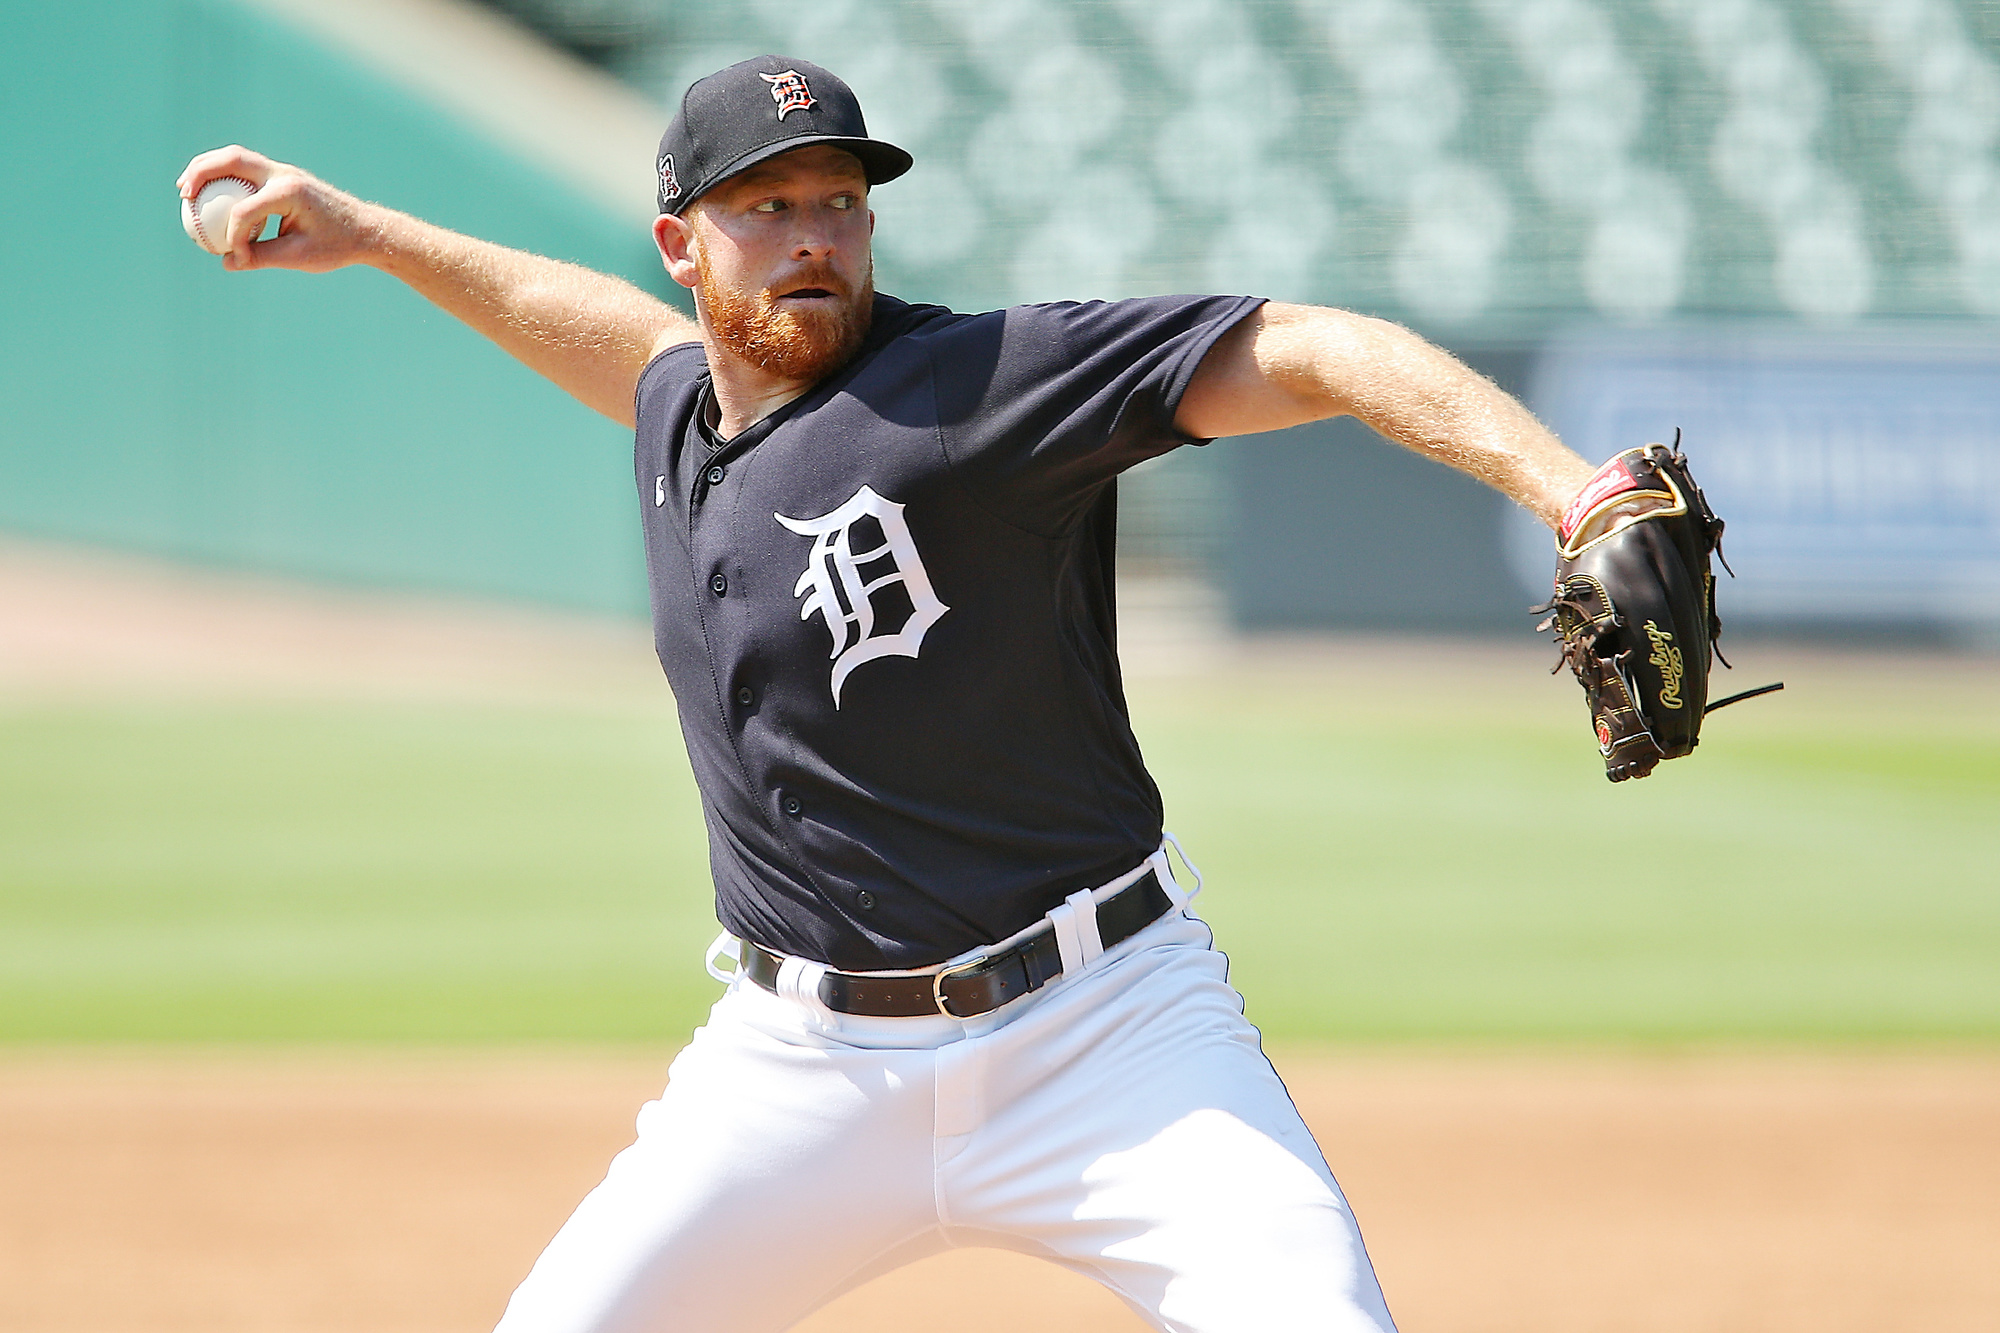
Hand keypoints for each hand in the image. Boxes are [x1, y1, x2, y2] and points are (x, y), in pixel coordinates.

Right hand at [175, 146, 380, 273]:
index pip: (245, 209)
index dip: (233, 236)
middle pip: (231, 160)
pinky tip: (212, 195)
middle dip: (201, 173)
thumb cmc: (337, 245)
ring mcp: (284, 171)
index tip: (236, 257)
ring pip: (236, 158)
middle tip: (182, 193)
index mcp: (289, 193)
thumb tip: (228, 263)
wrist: (366, 229)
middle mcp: (284, 174)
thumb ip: (262, 258)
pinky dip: (225, 177)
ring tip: (186, 188)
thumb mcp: (300, 257)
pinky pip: (246, 170)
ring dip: (208, 168)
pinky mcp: (283, 176)